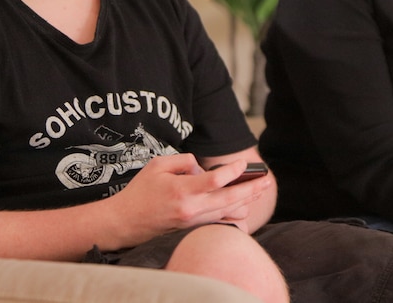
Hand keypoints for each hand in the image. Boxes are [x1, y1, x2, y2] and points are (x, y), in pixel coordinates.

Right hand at [109, 154, 269, 244]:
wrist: (126, 222)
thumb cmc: (140, 191)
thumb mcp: (158, 165)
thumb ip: (184, 161)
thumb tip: (202, 168)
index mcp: (182, 191)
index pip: (216, 180)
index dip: (234, 170)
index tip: (243, 163)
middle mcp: (191, 209)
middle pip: (230, 199)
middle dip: (251, 188)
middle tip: (266, 179)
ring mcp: (193, 222)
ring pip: (229, 212)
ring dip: (246, 201)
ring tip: (259, 189)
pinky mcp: (193, 229)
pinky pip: (220, 223)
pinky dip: (234, 214)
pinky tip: (244, 207)